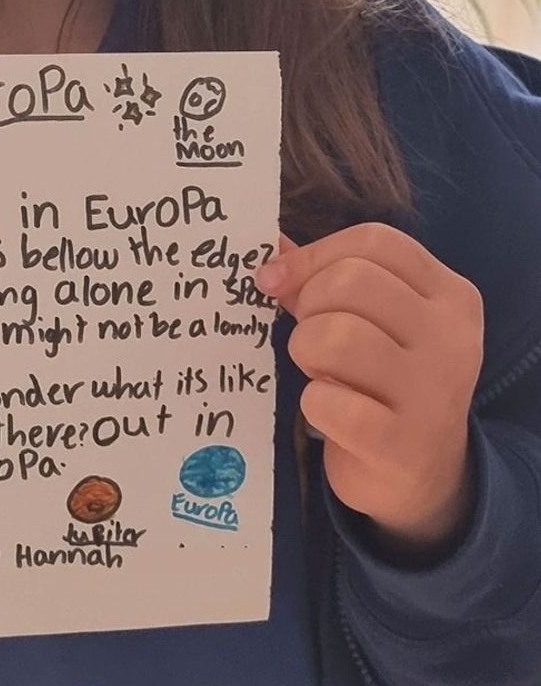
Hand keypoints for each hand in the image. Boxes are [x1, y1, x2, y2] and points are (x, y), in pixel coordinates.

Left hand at [256, 222, 483, 555]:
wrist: (423, 477)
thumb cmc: (385, 380)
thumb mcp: (374, 320)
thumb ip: (325, 276)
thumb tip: (269, 243)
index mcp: (450, 295)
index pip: (376, 241)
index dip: (315, 254)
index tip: (278, 279)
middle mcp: (451, 338)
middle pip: (352, 280)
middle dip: (309, 304)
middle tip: (311, 337)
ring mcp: (433, 394)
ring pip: (336, 335)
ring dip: (306, 351)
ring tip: (320, 372)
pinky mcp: (402, 446)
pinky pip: (329, 401)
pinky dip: (313, 403)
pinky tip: (327, 412)